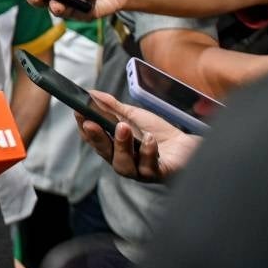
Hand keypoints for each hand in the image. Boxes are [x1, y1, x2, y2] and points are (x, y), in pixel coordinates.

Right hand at [76, 90, 200, 181]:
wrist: (188, 146)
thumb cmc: (158, 132)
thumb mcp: (133, 115)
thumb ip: (112, 107)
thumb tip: (92, 93)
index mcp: (114, 147)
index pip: (94, 140)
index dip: (84, 127)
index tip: (78, 112)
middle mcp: (123, 161)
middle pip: (104, 153)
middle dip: (96, 137)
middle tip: (91, 122)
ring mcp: (139, 170)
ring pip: (123, 164)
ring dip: (121, 145)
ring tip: (123, 127)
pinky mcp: (158, 175)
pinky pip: (148, 168)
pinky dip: (147, 153)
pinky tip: (149, 139)